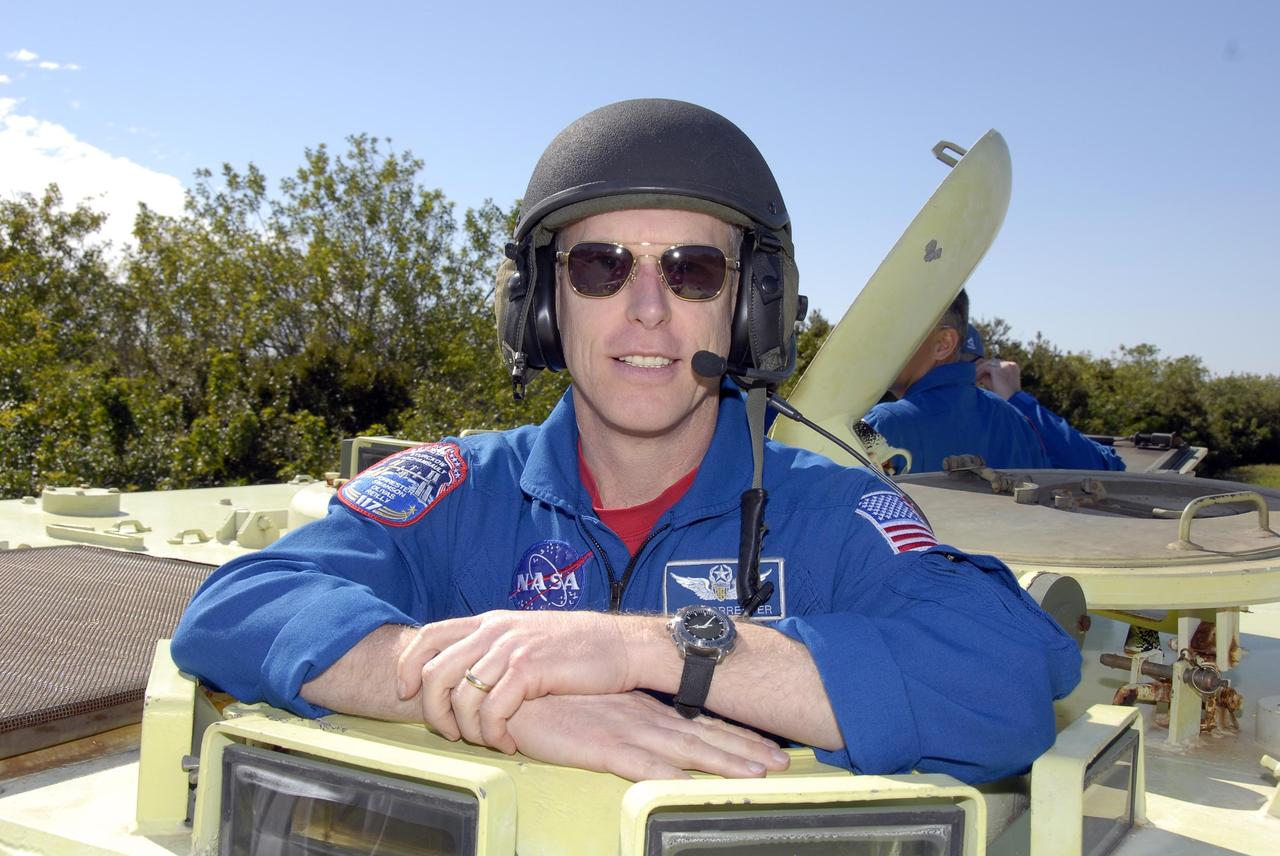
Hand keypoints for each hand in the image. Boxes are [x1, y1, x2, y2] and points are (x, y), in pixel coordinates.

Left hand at [396, 610, 633, 752]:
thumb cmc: (578, 649)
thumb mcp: (527, 637)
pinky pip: (492, 711)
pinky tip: (507, 743)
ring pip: (461, 696)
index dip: (407, 666)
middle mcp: (494, 630)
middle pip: (434, 671)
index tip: (405, 693)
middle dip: (434, 711)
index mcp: (490, 621)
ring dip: (467, 730)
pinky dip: (493, 734)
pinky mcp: (529, 669)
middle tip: (451, 734)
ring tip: (487, 741)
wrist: (622, 646)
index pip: (428, 635)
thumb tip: (464, 673)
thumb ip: (495, 648)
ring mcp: (511, 648)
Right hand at [506, 691, 790, 780]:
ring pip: (686, 750)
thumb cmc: (543, 697)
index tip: (764, 747)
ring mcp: (624, 730)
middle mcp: (640, 717)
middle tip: (782, 763)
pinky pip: (643, 766)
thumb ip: (613, 719)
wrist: (506, 684)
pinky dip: (671, 777)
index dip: (732, 735)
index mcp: (639, 707)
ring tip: (759, 776)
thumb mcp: (588, 707)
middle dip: (744, 751)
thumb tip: (632, 734)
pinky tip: (693, 786)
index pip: (695, 722)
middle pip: (703, 736)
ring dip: (725, 763)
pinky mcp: (600, 746)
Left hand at [976, 359, 1021, 399]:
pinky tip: (976, 381)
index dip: (987, 369)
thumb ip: (989, 376)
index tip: (979, 376)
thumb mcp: (997, 384)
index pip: (997, 364)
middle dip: (982, 369)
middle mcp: (1010, 364)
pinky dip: (979, 373)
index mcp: (1013, 367)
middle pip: (992, 362)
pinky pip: (984, 368)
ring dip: (979, 371)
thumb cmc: (1005, 397)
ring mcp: (1004, 366)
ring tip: (973, 379)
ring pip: (987, 364)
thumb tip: (977, 372)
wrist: (1012, 403)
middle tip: (974, 376)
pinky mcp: (997, 370)